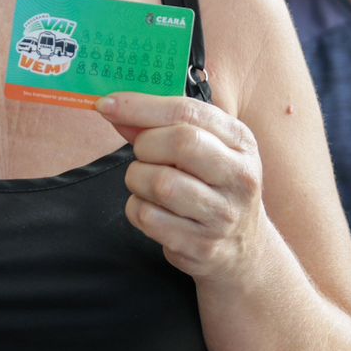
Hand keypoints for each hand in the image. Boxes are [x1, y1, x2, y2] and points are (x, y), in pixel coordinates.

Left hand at [98, 92, 267, 282]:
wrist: (242, 246)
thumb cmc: (213, 184)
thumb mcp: (204, 146)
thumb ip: (160, 125)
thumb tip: (113, 109)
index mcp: (241, 140)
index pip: (188, 112)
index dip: (141, 106)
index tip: (107, 104)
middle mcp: (239, 176)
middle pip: (180, 143)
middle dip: (146, 145)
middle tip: (144, 155)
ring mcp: (223, 214)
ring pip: (159, 183)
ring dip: (138, 179)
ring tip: (149, 183)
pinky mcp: (202, 246)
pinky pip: (148, 217)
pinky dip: (138, 208)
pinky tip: (154, 209)